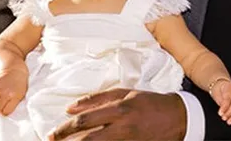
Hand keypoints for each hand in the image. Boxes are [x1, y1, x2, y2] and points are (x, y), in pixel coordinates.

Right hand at [0, 69, 27, 115]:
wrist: (15, 72)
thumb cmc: (20, 85)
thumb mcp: (22, 95)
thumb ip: (15, 104)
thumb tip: (6, 114)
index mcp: (15, 96)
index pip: (6, 111)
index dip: (6, 113)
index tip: (6, 110)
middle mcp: (6, 92)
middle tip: (2, 107)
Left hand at [48, 89, 186, 140]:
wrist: (177, 118)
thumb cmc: (149, 103)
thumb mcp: (126, 94)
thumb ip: (98, 99)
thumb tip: (71, 107)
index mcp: (120, 109)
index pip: (85, 120)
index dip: (65, 128)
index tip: (53, 133)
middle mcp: (122, 128)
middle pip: (86, 139)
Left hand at [210, 80, 230, 124]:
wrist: (223, 84)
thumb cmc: (219, 89)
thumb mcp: (216, 93)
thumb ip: (220, 101)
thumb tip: (223, 110)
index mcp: (230, 88)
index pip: (228, 98)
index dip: (224, 107)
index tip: (220, 113)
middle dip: (230, 113)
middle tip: (224, 118)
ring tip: (229, 121)